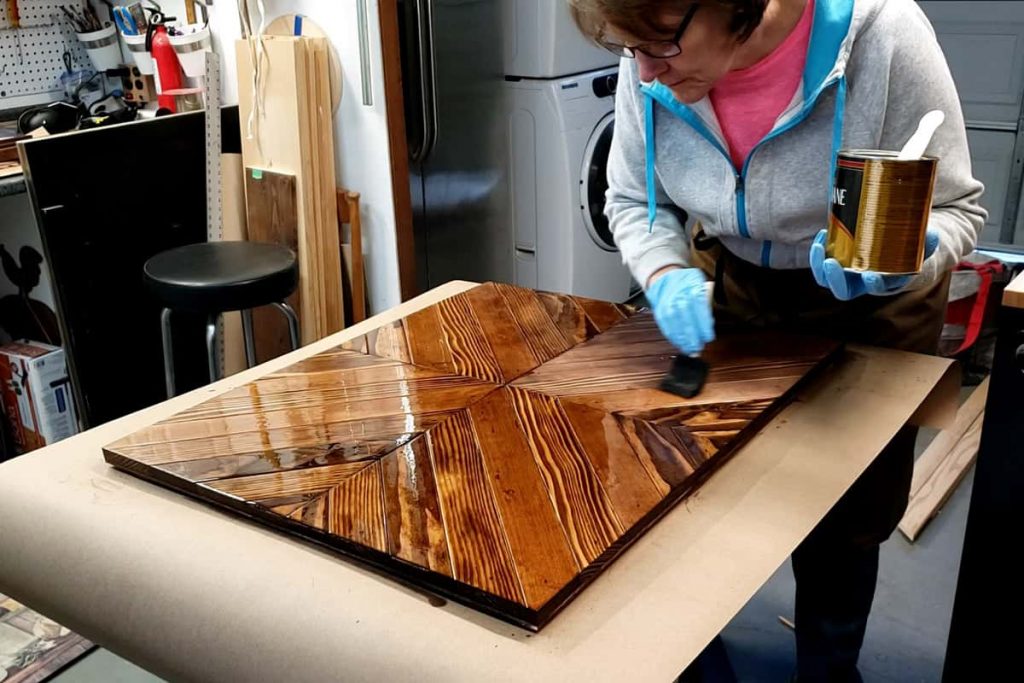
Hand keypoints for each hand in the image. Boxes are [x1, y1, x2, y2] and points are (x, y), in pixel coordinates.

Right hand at [645, 267, 714, 354]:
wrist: (665, 278)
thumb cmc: (687, 284)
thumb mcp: (700, 285)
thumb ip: (705, 303)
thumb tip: (708, 324)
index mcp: (692, 288)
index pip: (700, 308)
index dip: (704, 325)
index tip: (708, 337)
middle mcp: (678, 297)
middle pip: (686, 319)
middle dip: (693, 336)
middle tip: (699, 347)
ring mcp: (667, 305)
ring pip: (675, 325)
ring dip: (683, 340)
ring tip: (689, 350)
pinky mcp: (660, 313)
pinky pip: (666, 327)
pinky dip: (673, 338)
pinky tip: (679, 344)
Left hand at [809, 229, 939, 300]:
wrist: (895, 247)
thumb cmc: (908, 250)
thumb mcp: (921, 246)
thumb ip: (927, 243)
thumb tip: (932, 235)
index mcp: (885, 282)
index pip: (877, 289)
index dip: (874, 284)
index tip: (871, 276)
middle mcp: (862, 283)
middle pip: (843, 290)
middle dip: (835, 279)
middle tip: (830, 263)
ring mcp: (847, 274)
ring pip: (827, 279)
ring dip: (818, 265)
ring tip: (819, 245)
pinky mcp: (837, 262)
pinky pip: (822, 262)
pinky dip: (819, 250)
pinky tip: (823, 233)